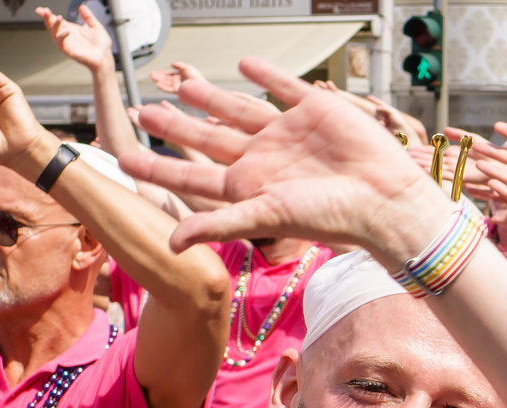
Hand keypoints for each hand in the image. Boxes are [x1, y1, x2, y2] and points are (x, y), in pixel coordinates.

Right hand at [38, 5, 115, 72]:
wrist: (105, 57)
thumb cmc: (101, 45)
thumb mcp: (95, 26)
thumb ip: (88, 17)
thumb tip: (82, 6)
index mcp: (71, 29)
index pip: (56, 21)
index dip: (48, 15)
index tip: (42, 9)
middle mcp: (67, 36)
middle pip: (52, 26)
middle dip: (47, 18)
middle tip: (44, 11)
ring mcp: (67, 44)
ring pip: (54, 34)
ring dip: (54, 26)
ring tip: (58, 17)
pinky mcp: (70, 51)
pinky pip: (62, 44)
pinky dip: (63, 37)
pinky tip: (68, 31)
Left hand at [121, 58, 446, 260]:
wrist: (383, 198)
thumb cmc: (329, 215)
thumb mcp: (266, 217)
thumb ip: (217, 224)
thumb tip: (170, 243)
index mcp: (249, 186)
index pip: (191, 174)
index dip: (157, 165)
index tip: (123, 156)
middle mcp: (264, 159)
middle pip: (207, 139)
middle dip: (175, 126)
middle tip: (143, 112)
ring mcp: (287, 133)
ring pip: (239, 109)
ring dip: (211, 97)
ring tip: (183, 83)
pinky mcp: (314, 110)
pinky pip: (283, 88)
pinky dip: (265, 75)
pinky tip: (246, 64)